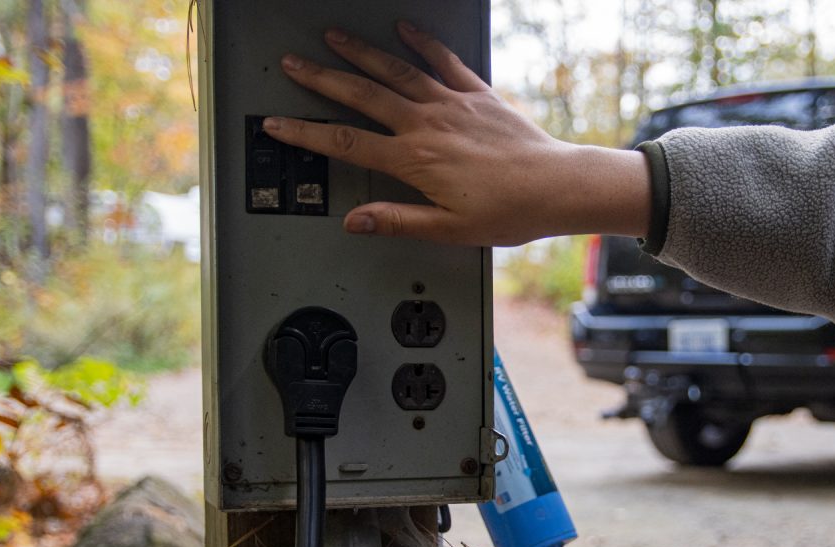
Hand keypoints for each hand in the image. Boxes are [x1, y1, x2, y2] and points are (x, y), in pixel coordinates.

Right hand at [264, 22, 650, 246]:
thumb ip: (398, 221)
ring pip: (396, 71)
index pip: (346, 143)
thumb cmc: (509, 212)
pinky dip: (423, 43)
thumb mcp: (449, 229)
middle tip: (292, 65)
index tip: (279, 124)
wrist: (556, 187)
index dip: (307, 133)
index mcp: (414, 160)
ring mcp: (452, 104)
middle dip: (321, 79)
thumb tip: (356, 222)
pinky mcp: (478, 94)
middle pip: (362, 95)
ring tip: (333, 38)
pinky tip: (405, 29)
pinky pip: (444, 61)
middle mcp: (427, 124)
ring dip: (361, 53)